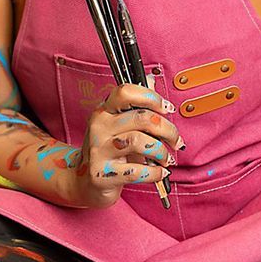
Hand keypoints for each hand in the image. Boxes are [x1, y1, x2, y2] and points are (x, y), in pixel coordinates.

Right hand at [69, 82, 182, 209]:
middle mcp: (99, 127)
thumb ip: (136, 106)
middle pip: (142, 118)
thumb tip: (152, 80)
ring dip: (161, 151)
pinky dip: (155, 172)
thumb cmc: (108, 151)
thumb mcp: (119, 126)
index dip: (151, 97)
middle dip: (168, 130)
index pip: (125, 92)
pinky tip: (160, 172)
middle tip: (176, 140)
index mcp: (104, 111)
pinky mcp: (103, 174)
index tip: (167, 109)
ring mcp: (99, 151)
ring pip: (140, 142)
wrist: (84, 181)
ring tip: (166, 158)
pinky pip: (137, 171)